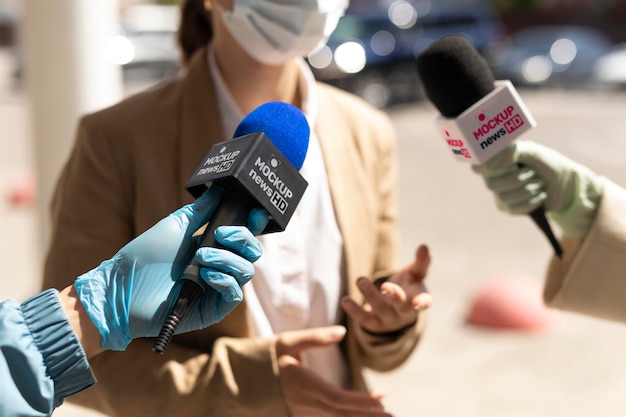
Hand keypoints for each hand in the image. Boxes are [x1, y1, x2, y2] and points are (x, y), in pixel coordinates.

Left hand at [73, 186, 267, 350]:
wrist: (123, 288)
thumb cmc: (144, 257)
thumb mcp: (175, 227)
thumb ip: (200, 211)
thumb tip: (218, 190)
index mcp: (212, 246)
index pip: (243, 236)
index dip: (253, 225)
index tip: (254, 213)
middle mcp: (219, 267)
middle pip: (252, 253)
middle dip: (242, 239)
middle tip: (220, 234)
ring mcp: (217, 288)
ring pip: (246, 271)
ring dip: (227, 259)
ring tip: (200, 257)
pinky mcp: (213, 309)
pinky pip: (236, 294)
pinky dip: (225, 280)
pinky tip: (206, 275)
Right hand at [276, 326, 392, 416]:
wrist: (240, 380)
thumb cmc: (265, 357)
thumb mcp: (288, 342)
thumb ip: (316, 337)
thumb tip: (342, 331)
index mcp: (303, 384)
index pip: (337, 398)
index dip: (360, 403)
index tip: (381, 402)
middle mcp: (304, 404)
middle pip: (341, 414)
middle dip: (367, 416)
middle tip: (390, 415)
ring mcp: (302, 413)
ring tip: (382, 413)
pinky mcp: (299, 415)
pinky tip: (360, 413)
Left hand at [341, 245, 430, 335]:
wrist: (395, 309)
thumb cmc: (409, 286)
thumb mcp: (415, 274)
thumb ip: (421, 262)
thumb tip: (424, 246)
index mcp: (418, 298)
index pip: (424, 301)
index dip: (422, 302)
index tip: (418, 303)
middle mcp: (405, 312)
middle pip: (401, 306)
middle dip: (394, 296)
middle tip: (386, 286)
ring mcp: (389, 319)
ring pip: (381, 309)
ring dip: (370, 296)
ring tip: (361, 280)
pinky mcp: (374, 323)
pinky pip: (364, 318)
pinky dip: (354, 310)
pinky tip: (345, 300)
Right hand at [472, 141, 602, 237]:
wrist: (566, 183)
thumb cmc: (547, 163)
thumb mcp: (532, 151)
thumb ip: (511, 152)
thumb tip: (491, 166)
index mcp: (495, 161)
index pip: (477, 168)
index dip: (489, 169)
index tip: (510, 165)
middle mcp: (493, 178)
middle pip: (491, 184)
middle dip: (518, 179)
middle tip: (533, 172)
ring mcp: (499, 194)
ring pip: (504, 197)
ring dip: (528, 189)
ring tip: (539, 183)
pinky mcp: (509, 208)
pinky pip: (515, 208)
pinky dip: (532, 201)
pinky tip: (541, 195)